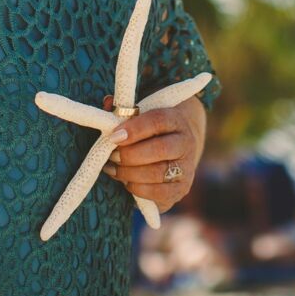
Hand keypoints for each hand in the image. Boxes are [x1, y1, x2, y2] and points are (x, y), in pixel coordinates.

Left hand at [102, 97, 204, 211]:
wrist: (176, 152)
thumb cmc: (151, 132)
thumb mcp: (142, 116)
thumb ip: (124, 110)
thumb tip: (108, 102)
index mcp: (177, 120)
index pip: (158, 121)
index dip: (135, 129)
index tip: (114, 136)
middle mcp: (186, 143)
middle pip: (159, 149)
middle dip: (130, 155)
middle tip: (112, 155)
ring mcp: (186, 168)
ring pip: (157, 173)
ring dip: (129, 172)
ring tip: (113, 168)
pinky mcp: (181, 189)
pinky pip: (157, 193)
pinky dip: (137, 188)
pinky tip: (125, 181)